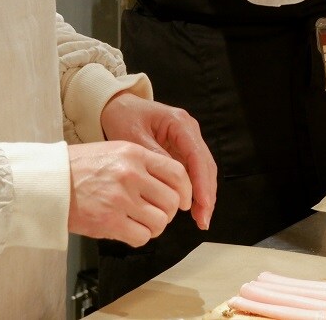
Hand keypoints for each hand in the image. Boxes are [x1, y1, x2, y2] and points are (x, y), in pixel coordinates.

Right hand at [67, 140, 192, 246]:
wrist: (48, 182)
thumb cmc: (79, 167)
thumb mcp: (115, 151)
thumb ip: (142, 163)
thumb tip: (169, 184)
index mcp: (135, 154)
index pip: (177, 172)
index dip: (186, 190)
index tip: (184, 200)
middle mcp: (131, 175)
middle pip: (172, 200)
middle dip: (168, 211)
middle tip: (157, 213)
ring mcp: (121, 199)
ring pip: (160, 221)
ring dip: (154, 226)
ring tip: (141, 222)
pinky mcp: (109, 222)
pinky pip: (141, 236)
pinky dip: (140, 237)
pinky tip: (129, 230)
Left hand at [100, 93, 216, 230]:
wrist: (119, 105)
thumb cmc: (124, 117)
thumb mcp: (134, 137)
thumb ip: (154, 156)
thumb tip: (172, 182)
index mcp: (180, 123)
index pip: (197, 156)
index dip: (201, 183)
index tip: (202, 205)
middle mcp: (189, 130)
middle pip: (205, 165)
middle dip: (206, 193)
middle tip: (203, 220)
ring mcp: (187, 139)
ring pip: (203, 170)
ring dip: (203, 194)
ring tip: (200, 218)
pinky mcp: (182, 148)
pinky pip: (193, 170)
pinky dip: (195, 189)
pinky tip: (192, 207)